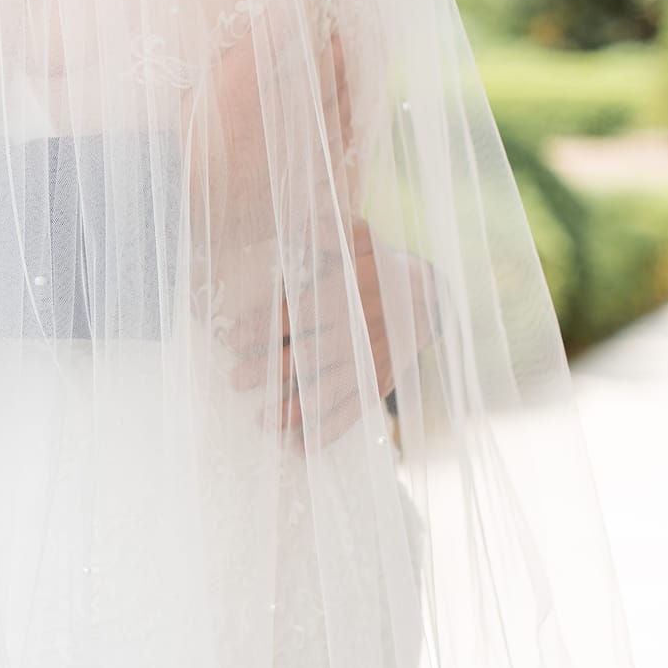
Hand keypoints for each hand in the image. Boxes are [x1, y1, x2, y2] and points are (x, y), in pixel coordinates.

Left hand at [228, 218, 435, 448]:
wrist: (431, 296)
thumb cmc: (379, 265)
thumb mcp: (358, 239)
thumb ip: (331, 231)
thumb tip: (308, 220)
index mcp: (346, 295)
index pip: (301, 311)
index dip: (268, 325)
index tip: (237, 339)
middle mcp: (357, 330)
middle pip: (309, 353)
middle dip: (272, 369)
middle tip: (236, 381)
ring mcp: (369, 360)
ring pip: (330, 388)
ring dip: (296, 406)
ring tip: (264, 420)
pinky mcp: (379, 381)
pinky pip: (355, 409)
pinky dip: (331, 429)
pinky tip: (304, 446)